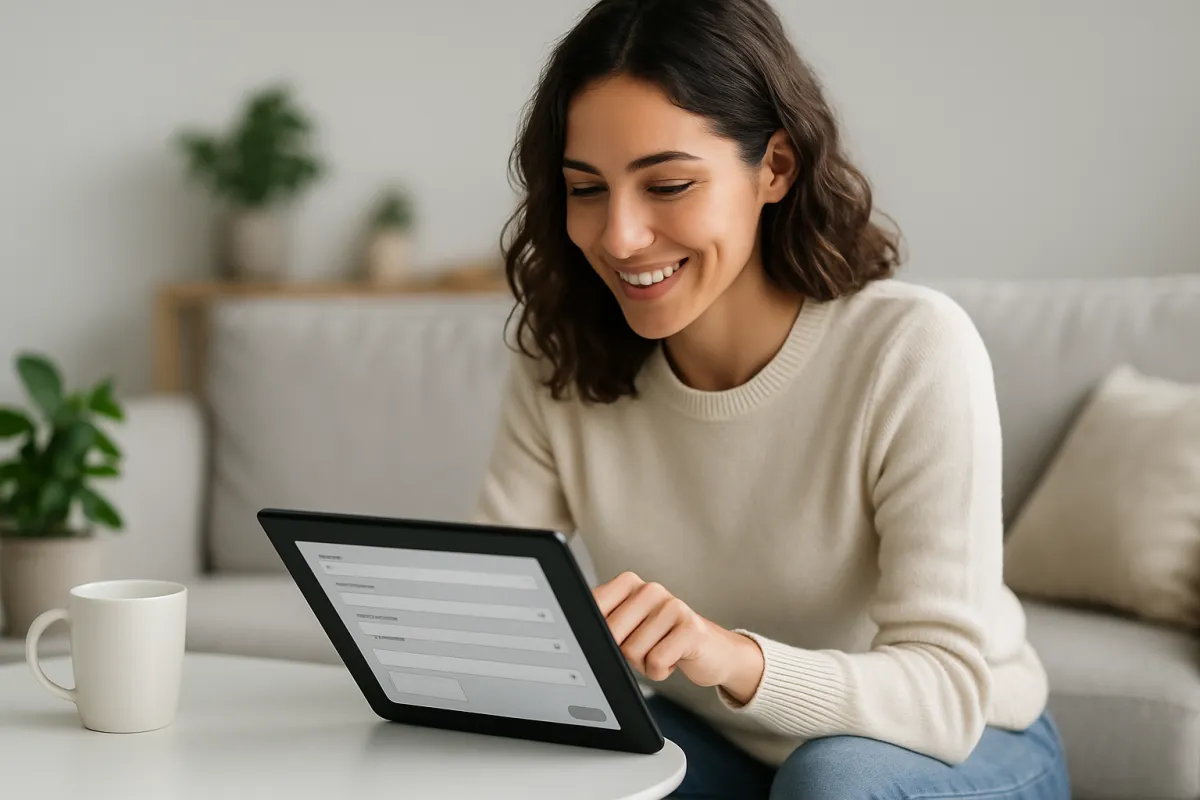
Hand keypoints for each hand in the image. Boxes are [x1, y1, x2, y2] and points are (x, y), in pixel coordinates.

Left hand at [592, 571, 764, 703]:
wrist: (711, 651)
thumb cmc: (661, 640)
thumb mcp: (629, 627)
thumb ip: (604, 623)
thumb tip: (577, 634)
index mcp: (628, 583)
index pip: (592, 609)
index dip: (597, 634)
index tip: (616, 638)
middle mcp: (650, 589)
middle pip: (610, 635)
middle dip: (624, 653)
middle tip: (644, 647)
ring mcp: (673, 605)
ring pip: (632, 652)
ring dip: (644, 664)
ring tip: (661, 651)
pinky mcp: (691, 627)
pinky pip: (656, 662)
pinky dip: (661, 671)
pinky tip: (674, 659)